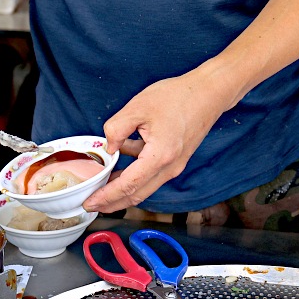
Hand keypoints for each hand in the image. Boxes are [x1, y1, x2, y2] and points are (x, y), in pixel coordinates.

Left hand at [82, 74, 223, 213]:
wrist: (208, 93)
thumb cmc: (178, 97)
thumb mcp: (138, 107)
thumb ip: (117, 129)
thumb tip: (108, 148)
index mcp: (159, 156)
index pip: (128, 185)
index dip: (107, 196)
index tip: (90, 202)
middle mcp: (169, 167)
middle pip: (137, 195)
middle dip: (112, 203)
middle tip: (91, 205)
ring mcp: (174, 166)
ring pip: (144, 187)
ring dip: (122, 192)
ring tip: (101, 190)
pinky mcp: (175, 161)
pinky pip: (151, 175)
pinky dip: (133, 176)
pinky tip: (118, 165)